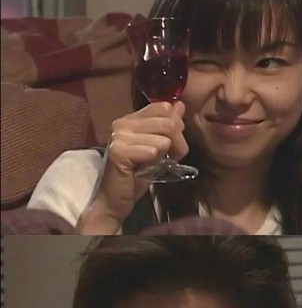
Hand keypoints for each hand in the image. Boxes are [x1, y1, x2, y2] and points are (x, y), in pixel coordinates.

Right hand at [78, 101, 187, 233]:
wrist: (114, 202)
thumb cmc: (135, 177)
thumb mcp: (157, 149)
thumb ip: (167, 127)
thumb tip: (180, 106)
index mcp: (131, 119)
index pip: (164, 107)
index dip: (176, 126)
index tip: (171, 145)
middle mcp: (122, 123)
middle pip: (168, 122)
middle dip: (177, 144)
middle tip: (168, 160)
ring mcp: (119, 136)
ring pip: (163, 138)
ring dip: (167, 156)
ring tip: (154, 166)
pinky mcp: (118, 152)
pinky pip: (152, 151)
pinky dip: (154, 163)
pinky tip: (143, 169)